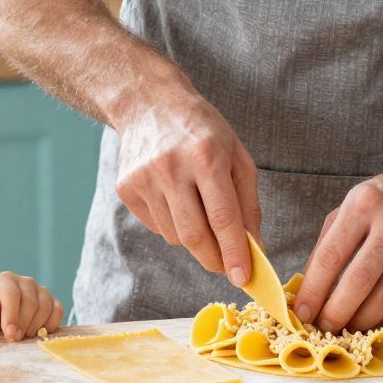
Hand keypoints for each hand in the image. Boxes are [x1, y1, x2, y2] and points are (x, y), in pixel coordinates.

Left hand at [0, 272, 63, 341]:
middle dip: (23, 324)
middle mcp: (25, 282)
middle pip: (30, 302)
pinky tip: (38, 333)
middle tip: (15, 339)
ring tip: (24, 336)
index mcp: (5, 280)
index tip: (9, 334)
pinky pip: (58, 311)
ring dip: (36, 326)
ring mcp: (41, 290)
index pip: (11, 293)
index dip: (11, 315)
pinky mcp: (52, 301)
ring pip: (45, 306)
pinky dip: (50, 324)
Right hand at [111, 89, 260, 283]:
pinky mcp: (126, 189)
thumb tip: (256, 247)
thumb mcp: (237, 156)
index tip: (243, 279)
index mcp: (206, 156)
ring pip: (175, 236)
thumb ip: (248, 204)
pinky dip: (173, 225)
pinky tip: (177, 200)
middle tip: (227, 266)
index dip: (235, 252)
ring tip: (200, 213)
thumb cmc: (203, 130)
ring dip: (194, 239)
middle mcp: (171, 168)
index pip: (222, 218)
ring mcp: (144, 179)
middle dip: (214, 259)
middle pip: (194, 235)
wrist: (150, 104)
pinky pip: (157, 227)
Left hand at [293, 156, 382, 330]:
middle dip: (336, 313)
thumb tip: (306, 291)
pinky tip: (372, 319)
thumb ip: (327, 245)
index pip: (331, 256)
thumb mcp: (351, 206)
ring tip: (347, 329)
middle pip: (359, 281)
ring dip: (362, 321)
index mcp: (364, 203)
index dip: (313, 291)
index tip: (302, 313)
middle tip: (324, 329)